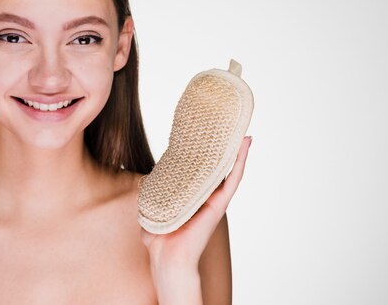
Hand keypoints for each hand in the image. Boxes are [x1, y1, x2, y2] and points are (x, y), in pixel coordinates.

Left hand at [140, 136, 251, 302]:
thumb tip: (142, 181)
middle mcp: (206, 195)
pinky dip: (240, 162)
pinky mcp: (219, 204)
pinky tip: (245, 146)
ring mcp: (214, 199)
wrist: (168, 259)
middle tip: (231, 127)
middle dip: (226, 148)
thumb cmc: (160, 239)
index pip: (202, 169)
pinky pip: (233, 180)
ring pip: (229, 170)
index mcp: (192, 195)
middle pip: (219, 167)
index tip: (210, 134)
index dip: (207, 153)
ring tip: (244, 132)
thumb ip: (149, 195)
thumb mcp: (152, 209)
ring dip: (238, 151)